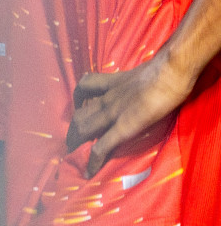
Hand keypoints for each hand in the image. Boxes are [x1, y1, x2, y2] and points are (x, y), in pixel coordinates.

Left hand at [67, 52, 194, 175]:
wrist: (170, 72)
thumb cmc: (165, 70)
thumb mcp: (143, 72)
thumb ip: (137, 80)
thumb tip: (145, 82)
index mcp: (112, 82)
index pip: (85, 87)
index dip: (78, 99)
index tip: (77, 109)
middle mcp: (107, 97)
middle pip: (80, 112)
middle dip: (73, 127)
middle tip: (71, 139)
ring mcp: (113, 112)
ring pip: (84, 127)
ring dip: (77, 142)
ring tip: (73, 154)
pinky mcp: (124, 126)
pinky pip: (104, 145)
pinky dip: (94, 159)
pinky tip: (89, 171)